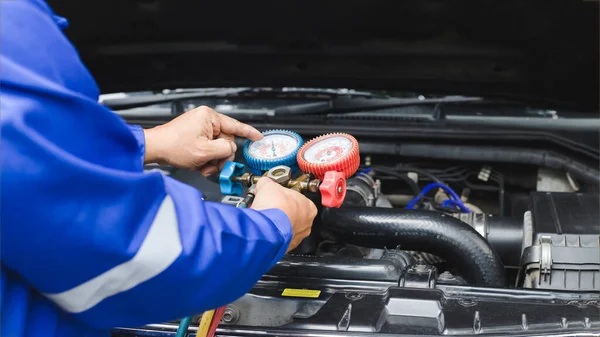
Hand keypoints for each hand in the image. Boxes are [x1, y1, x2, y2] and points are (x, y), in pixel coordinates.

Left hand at [142, 106, 262, 175]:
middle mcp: (205, 119)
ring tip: (202, 167)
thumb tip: (230, 150)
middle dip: (220, 157)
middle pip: (225, 141)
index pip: (236, 125)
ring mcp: (198, 127)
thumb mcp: (205, 151)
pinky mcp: (193, 134)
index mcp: (209, 117)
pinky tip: (198, 164)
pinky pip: (207, 147)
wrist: (154, 149)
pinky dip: (204, 158)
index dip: (249, 133)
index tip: (259, 137)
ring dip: (211, 160)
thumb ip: (225, 149)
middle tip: (214, 167)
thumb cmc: (173, 147)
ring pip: (216, 147)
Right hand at [250, 178, 317, 251]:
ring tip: (265, 218)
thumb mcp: (269, 186)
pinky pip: (280, 239)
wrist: (266, 227)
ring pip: (287, 228)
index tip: (277, 196)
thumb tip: (263, 183)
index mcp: (309, 207)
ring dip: (277, 223)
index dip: (285, 196)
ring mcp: (297, 237)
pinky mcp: (286, 247)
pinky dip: (272, 234)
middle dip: (281, 211)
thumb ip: (268, 183)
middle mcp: (307, 224)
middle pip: (293, 215)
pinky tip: (264, 228)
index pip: (298, 199)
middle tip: (270, 207)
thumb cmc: (275, 207)